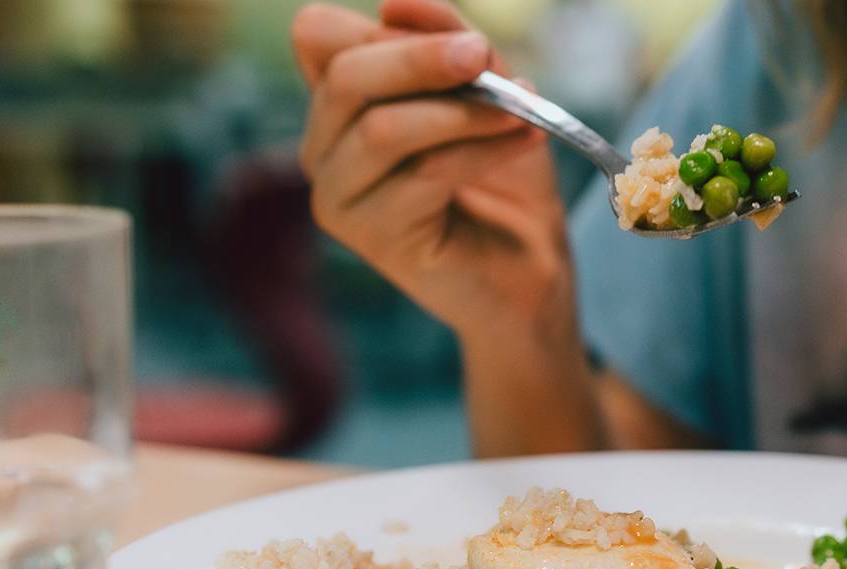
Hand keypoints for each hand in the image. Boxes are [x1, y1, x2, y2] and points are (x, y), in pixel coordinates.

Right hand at [292, 1, 570, 333]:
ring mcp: (337, 196)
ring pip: (383, 129)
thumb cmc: (504, 176)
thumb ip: (449, 42)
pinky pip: (423, 174)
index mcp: (336, 101)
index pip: (317, 35)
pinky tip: (525, 139)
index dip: (379, 26)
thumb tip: (397, 2)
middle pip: (345, 77)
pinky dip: (481, 150)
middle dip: (421, 59)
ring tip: (521, 110)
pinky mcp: (370, 237)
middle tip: (484, 56)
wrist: (530, 265)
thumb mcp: (486, 91)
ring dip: (462, 111)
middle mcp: (321, 146)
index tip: (459, 39)